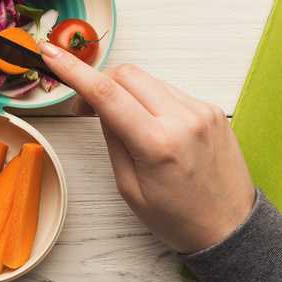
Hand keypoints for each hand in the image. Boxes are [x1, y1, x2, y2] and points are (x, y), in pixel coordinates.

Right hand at [39, 42, 253, 253]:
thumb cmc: (178, 218)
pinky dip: (151, 100)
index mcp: (157, 144)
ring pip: (148, 80)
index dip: (72, 69)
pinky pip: (169, 91)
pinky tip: (152, 127)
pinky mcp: (212, 110)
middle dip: (100, 81)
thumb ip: (113, 140)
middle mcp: (183, 119)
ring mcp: (202, 111)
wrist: (232, 229)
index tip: (50, 53)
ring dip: (126, 92)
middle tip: (85, 107)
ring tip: (124, 122)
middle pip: (127, 74)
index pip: (106, 93)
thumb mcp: (129, 188)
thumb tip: (100, 105)